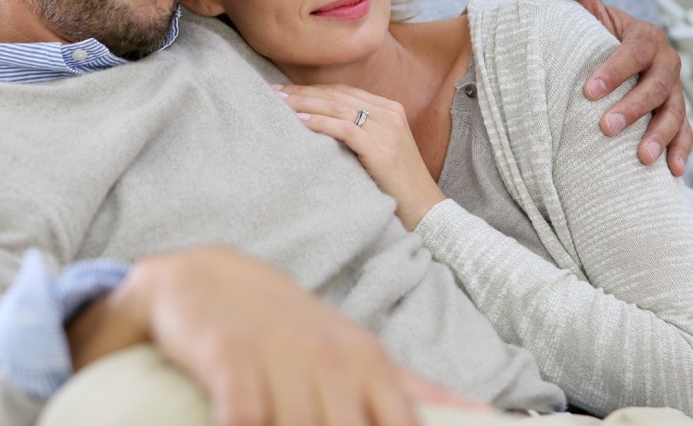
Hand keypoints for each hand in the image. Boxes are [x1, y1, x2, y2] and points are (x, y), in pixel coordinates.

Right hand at [66, 246, 478, 425]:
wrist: (204, 280)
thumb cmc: (287, 331)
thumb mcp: (354, 357)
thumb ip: (416, 391)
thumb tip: (488, 414)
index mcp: (371, 366)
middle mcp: (333, 361)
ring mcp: (282, 355)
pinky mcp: (229, 352)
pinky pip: (245, 415)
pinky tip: (240, 425)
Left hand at [275, 83, 445, 229]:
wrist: (424, 209)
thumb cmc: (397, 184)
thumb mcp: (380, 148)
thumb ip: (360, 131)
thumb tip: (319, 123)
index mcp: (390, 109)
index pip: (344, 91)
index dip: (314, 88)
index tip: (287, 91)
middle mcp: (390, 114)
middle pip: (338, 95)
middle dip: (304, 92)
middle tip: (276, 92)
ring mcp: (387, 130)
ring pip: (338, 108)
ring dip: (306, 103)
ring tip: (281, 104)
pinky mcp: (381, 149)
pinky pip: (344, 128)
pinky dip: (320, 122)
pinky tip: (301, 121)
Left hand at [554, 0, 692, 176]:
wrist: (617, 54)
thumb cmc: (597, 36)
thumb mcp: (589, 16)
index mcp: (646, 37)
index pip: (634, 52)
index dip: (615, 70)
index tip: (588, 91)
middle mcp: (667, 63)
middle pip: (658, 87)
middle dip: (634, 108)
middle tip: (606, 127)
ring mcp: (676, 92)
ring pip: (675, 114)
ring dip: (661, 136)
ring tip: (642, 159)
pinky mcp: (678, 115)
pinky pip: (686, 134)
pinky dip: (681, 152)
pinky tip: (671, 172)